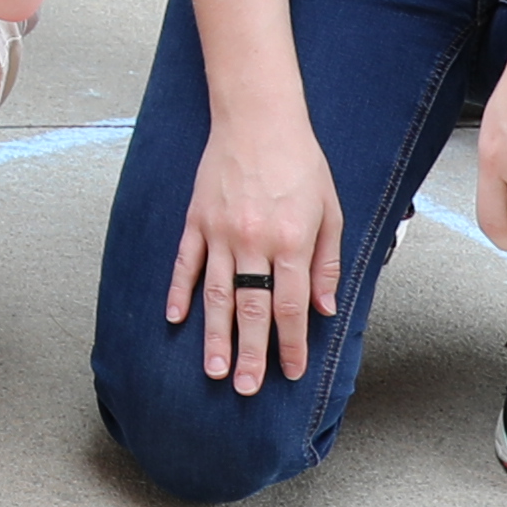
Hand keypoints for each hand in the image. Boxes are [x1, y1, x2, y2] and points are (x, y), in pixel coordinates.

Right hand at [165, 108, 342, 394]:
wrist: (258, 118)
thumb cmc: (300, 162)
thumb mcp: (330, 211)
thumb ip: (327, 262)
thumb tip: (324, 308)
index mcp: (291, 242)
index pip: (290, 307)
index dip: (291, 344)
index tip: (291, 373)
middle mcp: (254, 242)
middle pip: (250, 310)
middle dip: (250, 353)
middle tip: (246, 388)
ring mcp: (220, 231)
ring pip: (215, 294)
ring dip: (214, 335)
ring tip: (213, 369)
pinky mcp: (196, 219)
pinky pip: (186, 263)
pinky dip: (180, 292)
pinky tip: (176, 318)